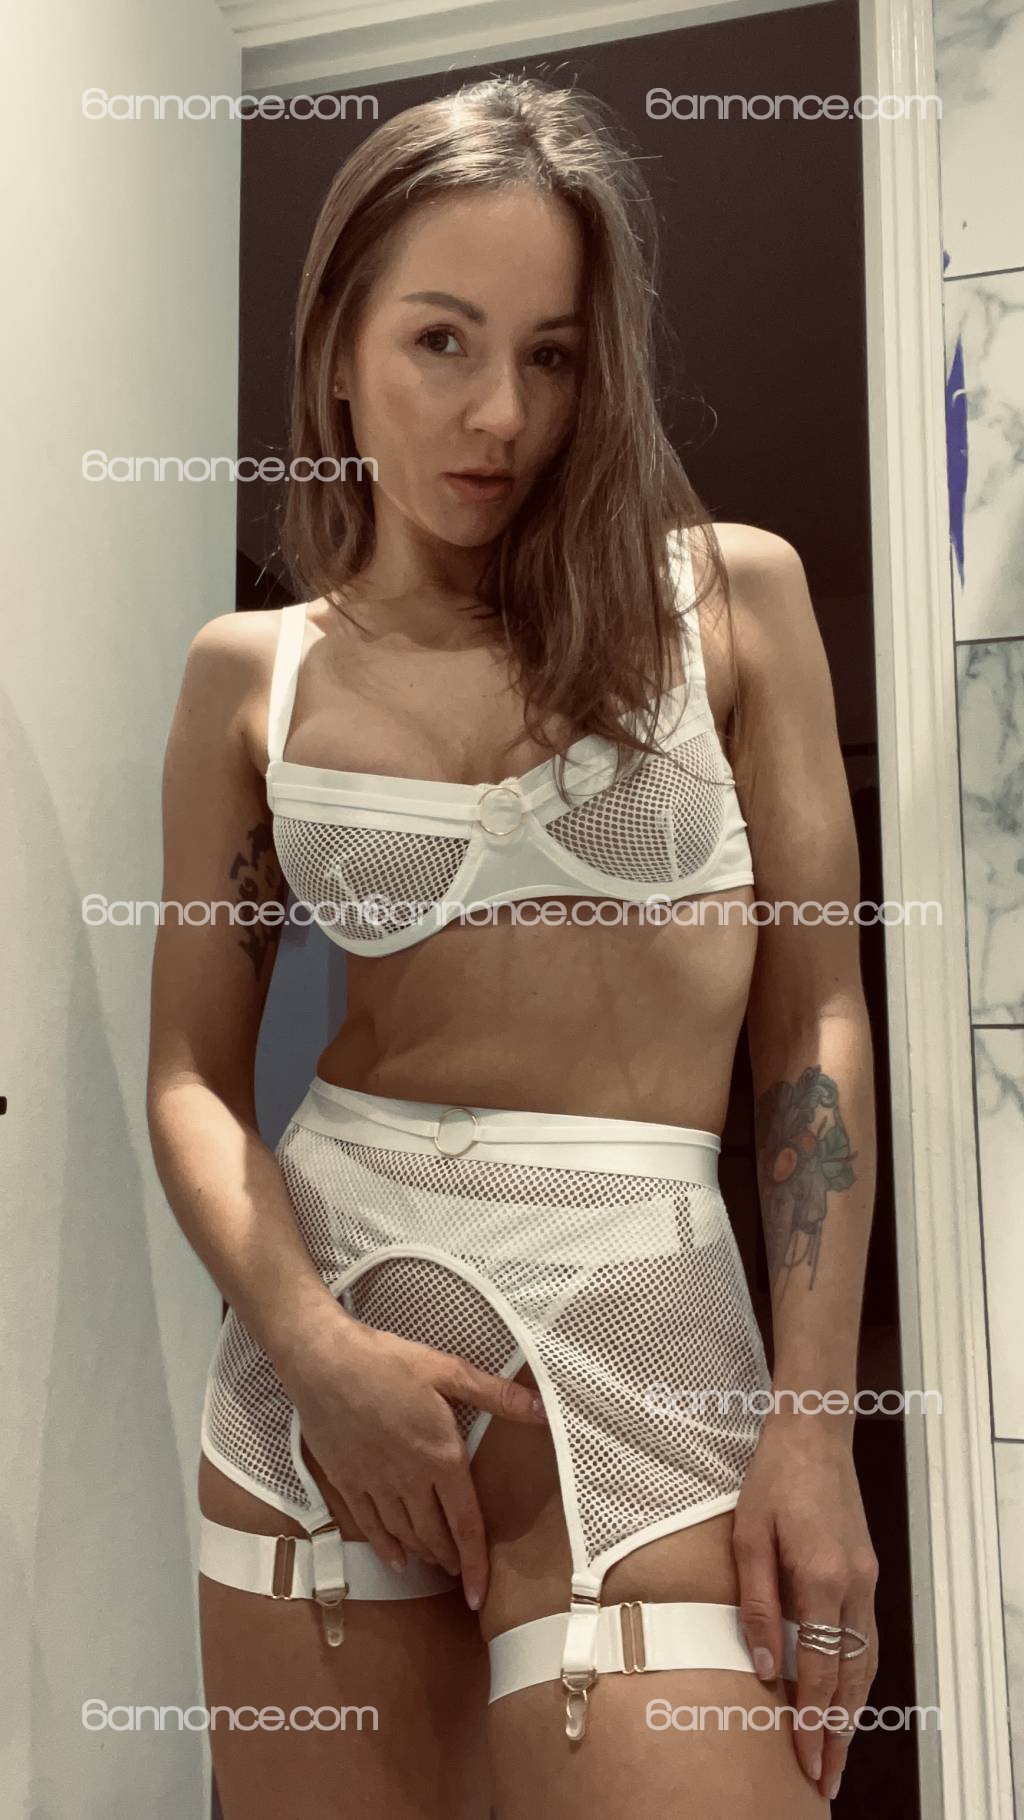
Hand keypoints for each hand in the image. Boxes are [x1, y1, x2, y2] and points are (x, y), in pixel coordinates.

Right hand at [283, 1315, 546, 1611]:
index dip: (476, 1562)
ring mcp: (375, 1484)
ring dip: (423, 1553)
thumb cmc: (386, 1361)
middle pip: (435, 1534)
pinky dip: (386, 1547)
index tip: (481, 1594)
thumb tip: (543, 1408)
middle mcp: (409, 1479)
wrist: (323, 1362)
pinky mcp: (347, 1481)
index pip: (465, 1523)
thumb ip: (496, 1394)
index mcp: (440, 1456)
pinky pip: (370, 1525)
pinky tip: (396, 1558)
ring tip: (436, 1564)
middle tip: (461, 1573)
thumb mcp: (446, 1370)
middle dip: (451, 1559)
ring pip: (405, 1533)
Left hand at [732, 1414, 879, 1803]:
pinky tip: (847, 1695)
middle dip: (839, 1733)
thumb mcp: (748, 1538)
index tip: (804, 1760)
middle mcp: (854, 1585)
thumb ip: (757, 1605)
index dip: (813, 1721)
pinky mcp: (867, 1572)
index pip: (821, 1670)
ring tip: (838, 1751)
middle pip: (852, 1677)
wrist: (813, 1434)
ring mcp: (867, 1579)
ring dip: (855, 1711)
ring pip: (867, 1662)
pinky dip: (860, 1675)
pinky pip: (867, 1638)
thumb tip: (766, 1668)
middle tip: (826, 1777)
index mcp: (822, 1578)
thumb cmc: (772, 1478)